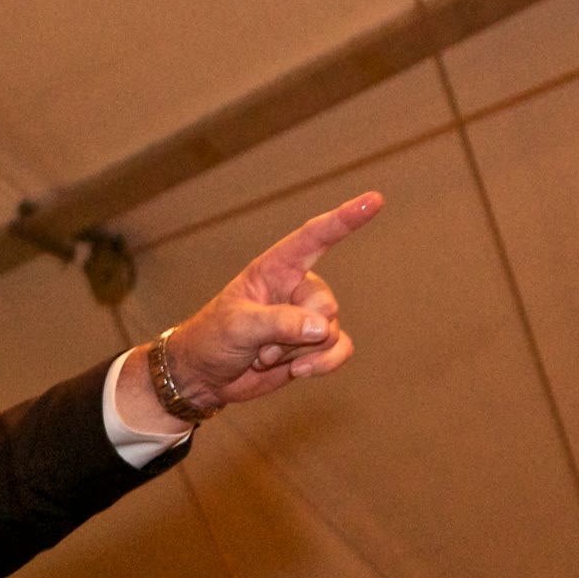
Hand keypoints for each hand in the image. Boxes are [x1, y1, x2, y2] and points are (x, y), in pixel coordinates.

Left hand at [163, 191, 383, 411]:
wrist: (204, 377)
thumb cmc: (212, 339)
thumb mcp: (237, 326)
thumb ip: (279, 323)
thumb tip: (322, 328)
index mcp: (275, 268)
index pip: (314, 238)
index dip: (344, 219)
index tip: (374, 200)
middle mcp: (296, 288)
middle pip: (325, 304)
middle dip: (296, 332)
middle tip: (261, 345)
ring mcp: (308, 318)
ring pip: (330, 332)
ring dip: (297, 352)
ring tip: (264, 355)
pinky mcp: (315, 346)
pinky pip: (340, 349)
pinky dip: (324, 364)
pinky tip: (300, 371)